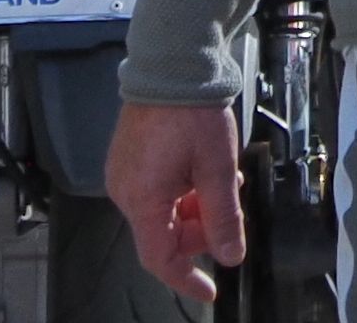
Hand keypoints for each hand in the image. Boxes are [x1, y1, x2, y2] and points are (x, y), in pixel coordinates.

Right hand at [108, 97, 245, 304]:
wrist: (174, 65)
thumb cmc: (194, 112)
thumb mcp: (218, 167)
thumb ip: (223, 217)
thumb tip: (230, 255)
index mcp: (142, 200)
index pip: (160, 258)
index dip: (186, 279)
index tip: (209, 291)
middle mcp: (125, 192)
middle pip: (164, 234)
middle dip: (200, 230)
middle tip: (231, 210)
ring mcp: (125, 175)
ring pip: (163, 212)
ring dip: (195, 207)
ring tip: (224, 183)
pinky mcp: (130, 160)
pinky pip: (157, 191)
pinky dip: (183, 191)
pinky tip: (206, 172)